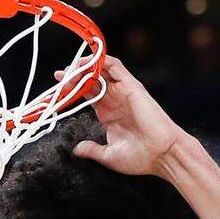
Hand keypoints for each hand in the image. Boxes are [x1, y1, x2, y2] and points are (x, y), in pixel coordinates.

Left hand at [62, 56, 185, 176]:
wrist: (162, 155)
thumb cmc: (141, 157)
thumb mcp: (109, 155)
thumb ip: (92, 150)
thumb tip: (77, 149)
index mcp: (109, 113)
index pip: (87, 94)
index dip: (72, 89)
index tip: (57, 88)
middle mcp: (115, 100)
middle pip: (91, 80)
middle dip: (74, 76)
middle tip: (58, 76)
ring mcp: (123, 92)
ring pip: (101, 71)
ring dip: (84, 67)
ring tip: (70, 69)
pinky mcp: (132, 86)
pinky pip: (116, 67)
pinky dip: (101, 61)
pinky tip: (87, 62)